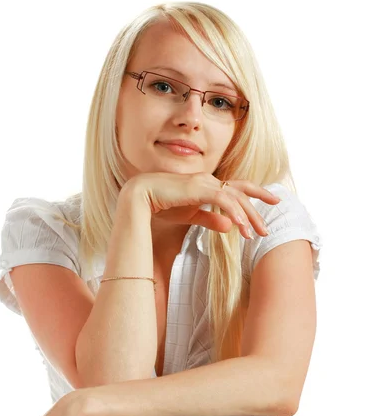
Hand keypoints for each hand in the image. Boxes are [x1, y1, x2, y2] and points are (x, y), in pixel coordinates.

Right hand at [124, 172, 280, 239]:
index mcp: (208, 185)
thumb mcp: (191, 215)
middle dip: (256, 212)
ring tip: (254, 234)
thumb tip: (229, 227)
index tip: (274, 201)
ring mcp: (205, 183)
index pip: (238, 188)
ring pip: (235, 198)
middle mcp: (210, 180)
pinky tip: (240, 225)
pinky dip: (233, 212)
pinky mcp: (198, 188)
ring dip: (246, 217)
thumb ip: (210, 219)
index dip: (258, 193)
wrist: (141, 197)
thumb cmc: (162, 205)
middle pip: (241, 194)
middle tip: (266, 230)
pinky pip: (222, 200)